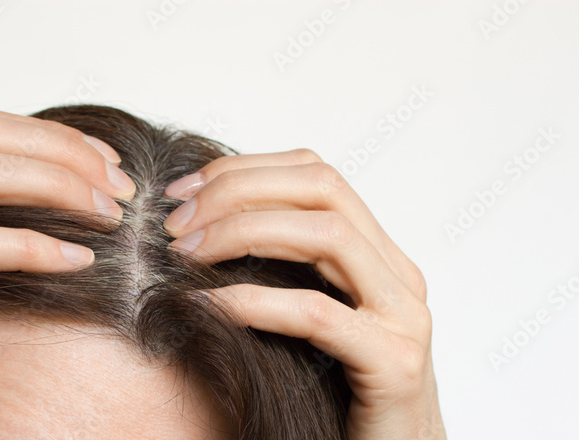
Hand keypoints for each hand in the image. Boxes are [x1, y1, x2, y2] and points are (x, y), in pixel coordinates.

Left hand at [162, 149, 444, 438]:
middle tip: (174, 222)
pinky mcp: (394, 363)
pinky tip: (205, 305)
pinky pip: (316, 314)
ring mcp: (403, 316)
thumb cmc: (335, 395)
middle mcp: (398, 273)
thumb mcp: (303, 317)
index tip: (181, 191)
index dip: (243, 169)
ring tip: (184, 254)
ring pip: (327, 235)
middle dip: (238, 191)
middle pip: (322, 186)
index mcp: (378, 254)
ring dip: (242, 232)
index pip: (315, 172)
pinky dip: (252, 302)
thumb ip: (276, 271)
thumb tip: (194, 229)